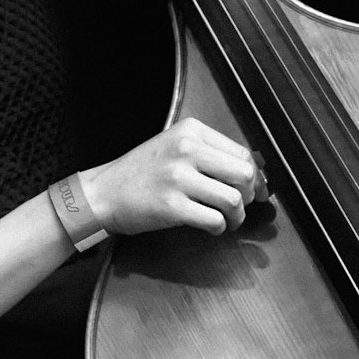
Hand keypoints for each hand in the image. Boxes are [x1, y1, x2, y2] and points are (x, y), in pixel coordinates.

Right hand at [80, 120, 264, 236]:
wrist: (103, 193)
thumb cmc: (141, 172)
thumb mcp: (174, 147)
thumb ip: (209, 153)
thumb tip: (254, 172)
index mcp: (190, 131)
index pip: (241, 153)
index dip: (255, 176)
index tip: (256, 189)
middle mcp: (186, 149)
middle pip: (243, 174)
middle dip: (249, 195)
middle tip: (240, 205)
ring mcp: (178, 178)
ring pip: (232, 199)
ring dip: (236, 216)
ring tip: (227, 220)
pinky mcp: (172, 206)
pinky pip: (214, 220)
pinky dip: (220, 228)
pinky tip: (212, 227)